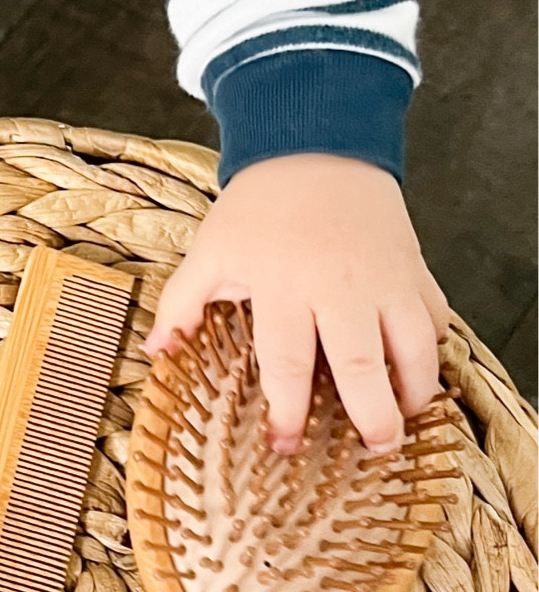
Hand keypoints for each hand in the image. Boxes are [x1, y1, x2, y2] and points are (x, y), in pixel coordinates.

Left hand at [146, 152, 448, 453]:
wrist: (317, 143)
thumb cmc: (259, 206)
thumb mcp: (209, 250)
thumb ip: (181, 304)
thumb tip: (156, 354)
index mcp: (284, 288)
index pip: (287, 364)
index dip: (287, 412)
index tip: (284, 444)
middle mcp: (340, 288)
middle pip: (362, 365)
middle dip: (372, 415)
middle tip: (375, 449)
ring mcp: (384, 277)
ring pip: (415, 344)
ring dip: (415, 388)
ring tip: (405, 419)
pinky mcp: (413, 265)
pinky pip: (435, 314)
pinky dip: (434, 345)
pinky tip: (419, 369)